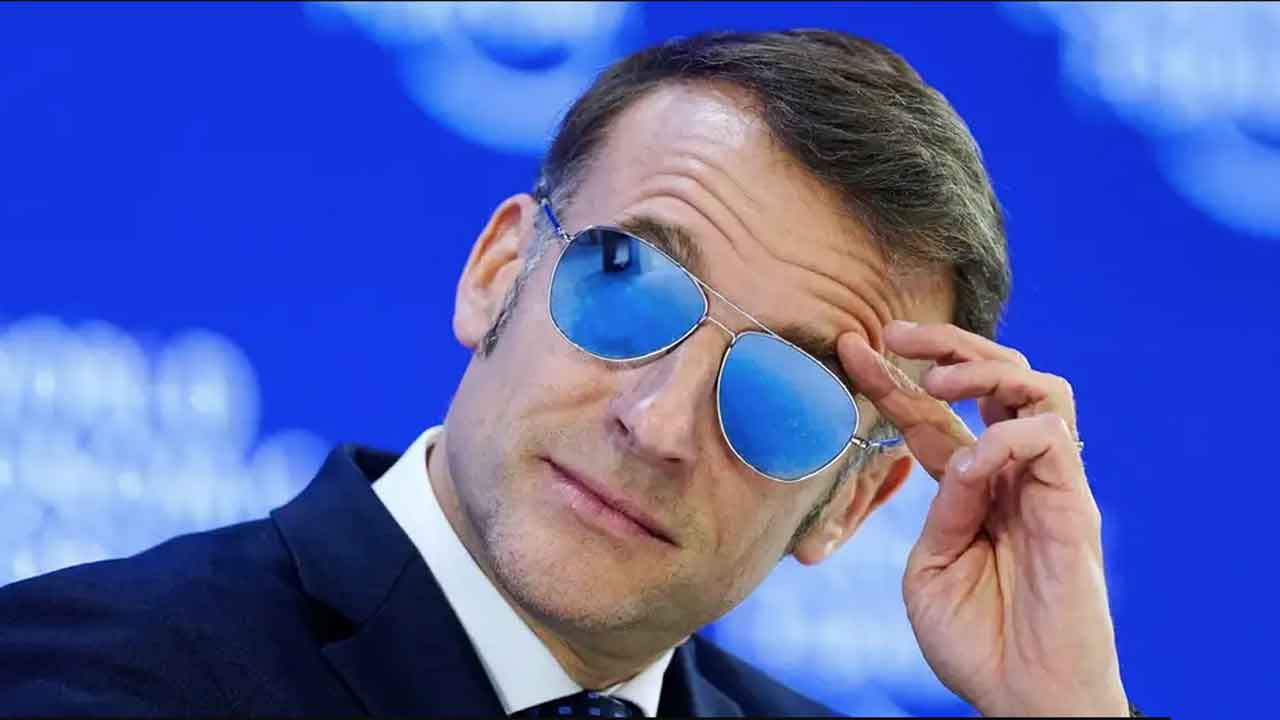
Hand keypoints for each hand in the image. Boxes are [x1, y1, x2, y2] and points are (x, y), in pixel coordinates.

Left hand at [838, 321, 1127, 716]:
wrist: (1021, 695)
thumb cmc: (975, 640)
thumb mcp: (930, 568)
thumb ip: (939, 510)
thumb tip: (957, 460)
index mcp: (969, 486)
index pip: (931, 416)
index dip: (892, 378)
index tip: (850, 347)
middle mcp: (1010, 474)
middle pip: (994, 378)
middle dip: (946, 345)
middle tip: (897, 334)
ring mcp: (1046, 485)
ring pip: (1039, 385)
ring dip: (984, 370)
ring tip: (938, 384)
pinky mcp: (1074, 505)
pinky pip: (1051, 438)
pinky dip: (1006, 437)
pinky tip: (975, 464)